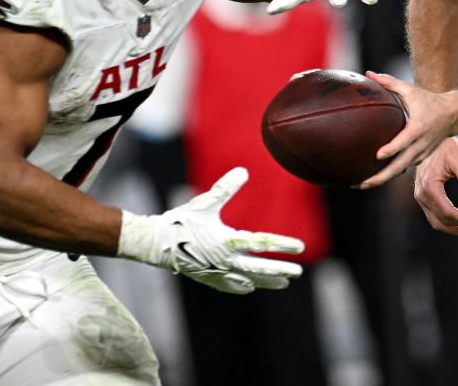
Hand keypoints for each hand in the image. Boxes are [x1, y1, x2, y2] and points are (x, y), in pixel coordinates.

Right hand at [118, 167, 304, 293]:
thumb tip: (243, 171)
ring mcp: (217, 272)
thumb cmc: (182, 220)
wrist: (156, 243)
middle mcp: (226, 260)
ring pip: (248, 279)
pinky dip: (242, 286)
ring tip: (283, 284)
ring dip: (267, 281)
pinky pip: (230, 285)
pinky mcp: (208, 278)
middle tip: (297, 272)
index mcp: (227, 240)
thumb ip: (225, 188)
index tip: (300, 247)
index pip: (262, 243)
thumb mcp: (205, 202)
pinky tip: (250, 287)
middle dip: (280, 270)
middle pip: (259, 267)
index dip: (282, 244)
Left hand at [356, 71, 457, 188]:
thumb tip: (368, 74)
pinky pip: (402, 168)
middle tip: (360, 183)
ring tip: (359, 184)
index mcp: (418, 127)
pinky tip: (371, 178)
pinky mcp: (419, 158)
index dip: (392, 149)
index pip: (404, 141)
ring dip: (381, 179)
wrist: (452, 115)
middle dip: (380, 177)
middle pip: (400, 165)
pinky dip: (388, 175)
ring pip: (400, 170)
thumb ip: (389, 82)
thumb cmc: (428, 100)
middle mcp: (421, 144)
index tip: (378, 155)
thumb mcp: (410, 89)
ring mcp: (421, 154)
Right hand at [410, 137, 457, 235]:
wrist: (433, 140)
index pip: (447, 212)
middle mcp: (421, 194)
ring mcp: (420, 197)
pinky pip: (435, 216)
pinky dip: (449, 221)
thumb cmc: (447, 148)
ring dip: (455, 227)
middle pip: (441, 221)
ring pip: (437, 222)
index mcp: (429, 186)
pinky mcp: (423, 197)